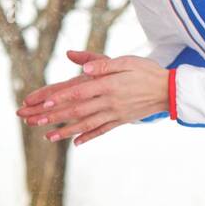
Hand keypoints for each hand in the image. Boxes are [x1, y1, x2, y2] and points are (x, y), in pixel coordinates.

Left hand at [16, 50, 169, 145]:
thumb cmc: (146, 70)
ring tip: (47, 136)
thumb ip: (104, 64)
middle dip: (54, 116)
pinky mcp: (120, 121)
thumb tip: (85, 69)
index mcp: (108, 85)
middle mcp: (109, 102)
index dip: (60, 98)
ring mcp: (114, 114)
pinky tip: (76, 144)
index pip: (79, 92)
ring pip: (86, 124)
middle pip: (77, 110)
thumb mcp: (127, 61)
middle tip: (34, 120)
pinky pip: (102, 131)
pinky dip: (88, 137)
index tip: (42, 104)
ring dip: (65, 131)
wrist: (170, 90)